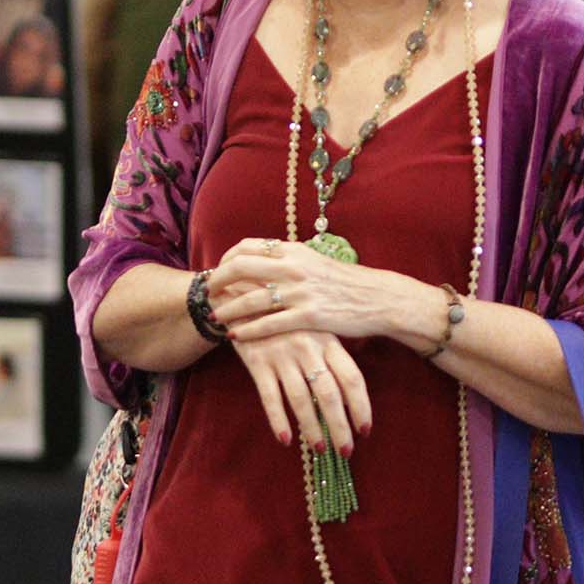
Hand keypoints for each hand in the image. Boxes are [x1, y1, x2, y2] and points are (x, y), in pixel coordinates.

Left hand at [207, 237, 416, 346]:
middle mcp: (293, 267)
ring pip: (251, 298)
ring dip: (227, 308)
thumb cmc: (345, 282)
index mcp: (294, 250)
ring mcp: (300, 292)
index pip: (248, 247)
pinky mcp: (308, 316)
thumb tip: (264, 258)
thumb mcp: (315, 262)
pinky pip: (268, 324)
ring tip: (214, 316)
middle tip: (206, 292)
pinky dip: (247, 330)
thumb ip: (289, 259)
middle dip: (217, 280)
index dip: (227, 258)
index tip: (218, 270)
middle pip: (241, 267)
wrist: (377, 297)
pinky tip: (235, 336)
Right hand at [234, 329, 372, 453]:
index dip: (361, 407)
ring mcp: (282, 356)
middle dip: (340, 426)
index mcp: (328, 341)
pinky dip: (278, 420)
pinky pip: (270, 397)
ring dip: (312, 428)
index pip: (352, 379)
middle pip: (330, 394)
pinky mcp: (258, 363)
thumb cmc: (289, 318)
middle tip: (346, 451)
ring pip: (301, 399)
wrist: (246, 296)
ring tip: (320, 449)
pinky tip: (285, 440)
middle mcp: (308, 349)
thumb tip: (350, 396)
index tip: (365, 430)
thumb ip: (333, 357)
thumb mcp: (316, 329)